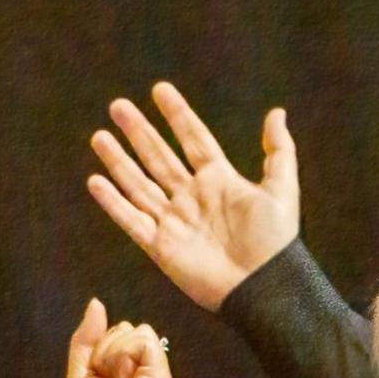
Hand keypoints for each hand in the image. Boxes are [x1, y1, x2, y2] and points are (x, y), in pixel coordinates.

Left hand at [55, 298, 177, 377]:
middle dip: (105, 348)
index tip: (95, 377)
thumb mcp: (80, 372)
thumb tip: (96, 303)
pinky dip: (121, 355)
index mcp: (135, 376)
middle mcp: (151, 376)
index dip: (100, 347)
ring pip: (136, 331)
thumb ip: (88, 339)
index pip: (122, 332)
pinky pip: (143, 341)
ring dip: (111, 353)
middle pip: (128, 328)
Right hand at [87, 82, 301, 310]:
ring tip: (99, 136)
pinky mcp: (162, 247)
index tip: (160, 90)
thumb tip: (276, 112)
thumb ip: (279, 150)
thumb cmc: (276, 242)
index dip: (177, 115)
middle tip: (118, 106)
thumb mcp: (282, 189)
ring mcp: (175, 221)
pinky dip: (113, 203)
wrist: (264, 287)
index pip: (193, 139)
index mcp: (219, 180)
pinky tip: (96, 182)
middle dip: (138, 132)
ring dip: (119, 161)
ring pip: (139, 185)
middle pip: (159, 157)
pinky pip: (132, 221)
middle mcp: (192, 197)